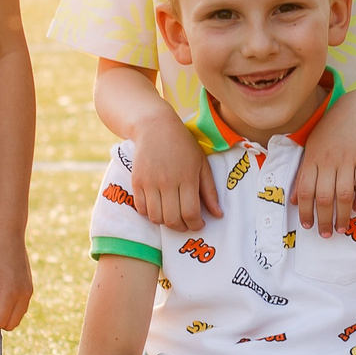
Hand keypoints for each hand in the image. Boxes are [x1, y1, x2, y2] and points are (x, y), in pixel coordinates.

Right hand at [130, 113, 217, 231]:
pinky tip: (159, 208)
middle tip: (186, 223)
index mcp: (187, 178)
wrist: (155, 127)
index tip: (199, 224)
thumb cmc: (183, 145)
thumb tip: (218, 215)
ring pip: (156, 217)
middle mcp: (167, 182)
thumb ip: (210, 191)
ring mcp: (149, 182)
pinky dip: (150, 214)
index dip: (196, 225)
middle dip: (182, 227)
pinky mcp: (137, 181)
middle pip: (172, 219)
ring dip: (166, 223)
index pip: (190, 213)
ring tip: (173, 216)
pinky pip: (141, 209)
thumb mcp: (202, 164)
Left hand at [290, 91, 355, 234]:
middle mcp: (327, 161)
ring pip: (343, 194)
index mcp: (312, 159)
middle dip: (324, 220)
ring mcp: (347, 160)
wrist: (355, 110)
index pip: (305, 190)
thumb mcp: (311, 149)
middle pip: (323, 197)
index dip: (305, 211)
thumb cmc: (330, 132)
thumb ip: (303, 175)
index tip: (307, 226)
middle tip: (326, 234)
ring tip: (342, 227)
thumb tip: (294, 200)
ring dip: (342, 215)